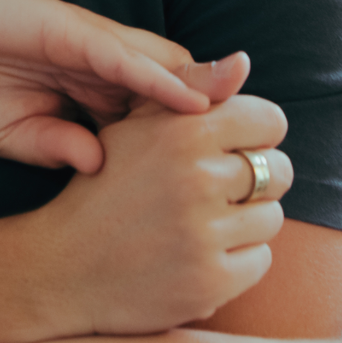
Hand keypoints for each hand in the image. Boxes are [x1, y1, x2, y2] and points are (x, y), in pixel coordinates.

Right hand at [0, 0, 241, 173]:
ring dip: (210, 96)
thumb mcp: (18, 132)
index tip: (229, 184)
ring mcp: (94, 50)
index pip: (159, 120)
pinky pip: (126, 59)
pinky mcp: (73, 35)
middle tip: (267, 153)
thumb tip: (98, 168)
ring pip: (167, 72)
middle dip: (224, 120)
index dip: (197, 147)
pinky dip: (161, 81)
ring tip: (254, 123)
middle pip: (179, 94)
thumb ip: (58, 147)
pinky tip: (192, 103)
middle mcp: (107, 69)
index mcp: (97, 93)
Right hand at [27, 81, 293, 335]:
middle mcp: (196, 178)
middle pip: (278, 171)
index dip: (258, 135)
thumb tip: (243, 60)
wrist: (62, 267)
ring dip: (246, 223)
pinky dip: (237, 262)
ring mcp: (203, 234)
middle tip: (222, 194)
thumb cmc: (105, 188)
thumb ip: (191, 94)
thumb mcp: (135, 128)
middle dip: (258, 181)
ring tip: (204, 226)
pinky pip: (260, 261)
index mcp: (183, 131)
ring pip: (271, 218)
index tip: (237, 150)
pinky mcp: (209, 282)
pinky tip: (200, 257)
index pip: (270, 120)